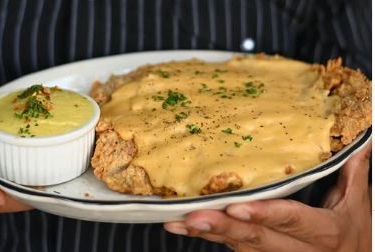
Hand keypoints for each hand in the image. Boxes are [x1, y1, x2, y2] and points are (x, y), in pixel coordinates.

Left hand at [164, 142, 371, 251]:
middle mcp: (298, 250)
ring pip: (240, 247)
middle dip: (223, 227)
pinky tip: (185, 228)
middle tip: (192, 216)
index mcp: (325, 232)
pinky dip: (210, 238)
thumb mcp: (358, 204)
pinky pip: (235, 249)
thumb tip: (360, 138)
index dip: (265, 214)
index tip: (236, 206)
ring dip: (208, 235)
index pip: (292, 220)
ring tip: (177, 222)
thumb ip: (352, 171)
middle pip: (258, 239)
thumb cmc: (354, 231)